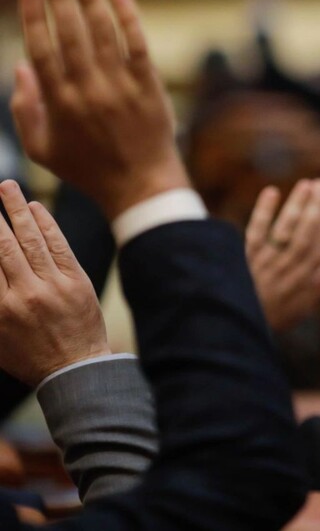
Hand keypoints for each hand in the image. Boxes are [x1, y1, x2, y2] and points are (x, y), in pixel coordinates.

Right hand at [0, 180, 108, 386]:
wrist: (76, 369)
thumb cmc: (29, 357)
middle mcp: (23, 294)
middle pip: (2, 246)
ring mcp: (52, 286)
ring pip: (30, 240)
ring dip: (16, 210)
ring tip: (6, 187)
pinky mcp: (76, 281)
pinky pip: (58, 246)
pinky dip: (46, 225)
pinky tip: (35, 208)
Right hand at [14, 0, 188, 219]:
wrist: (140, 185)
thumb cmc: (88, 168)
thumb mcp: (42, 149)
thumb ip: (26, 108)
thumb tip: (21, 65)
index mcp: (59, 102)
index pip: (42, 48)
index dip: (34, 15)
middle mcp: (89, 90)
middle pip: (70, 32)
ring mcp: (121, 87)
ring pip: (103, 33)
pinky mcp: (149, 88)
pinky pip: (138, 46)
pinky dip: (129, 20)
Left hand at [246, 179, 319, 330]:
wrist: (233, 327)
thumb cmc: (272, 317)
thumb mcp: (301, 307)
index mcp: (302, 280)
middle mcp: (285, 269)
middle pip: (304, 235)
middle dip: (315, 208)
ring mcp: (264, 262)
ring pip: (284, 231)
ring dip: (296, 206)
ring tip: (306, 184)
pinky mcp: (243, 258)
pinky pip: (255, 233)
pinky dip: (263, 212)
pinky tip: (272, 192)